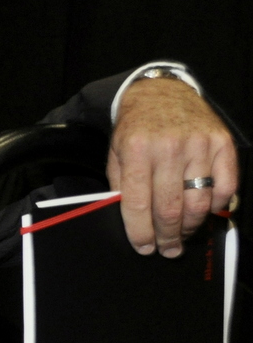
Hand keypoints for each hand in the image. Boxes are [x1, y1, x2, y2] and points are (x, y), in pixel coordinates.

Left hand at [109, 77, 236, 256]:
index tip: (145, 248)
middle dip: (167, 236)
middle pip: (170, 208)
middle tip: (167, 249)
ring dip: (191, 226)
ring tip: (183, 235)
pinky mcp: (222, 143)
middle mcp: (168, 148)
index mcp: (136, 151)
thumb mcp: (116, 154)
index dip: (141, 232)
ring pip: (199, 202)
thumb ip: (121, 186)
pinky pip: (226, 185)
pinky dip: (218, 206)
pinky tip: (206, 213)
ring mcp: (199, 145)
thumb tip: (132, 222)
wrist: (161, 93)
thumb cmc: (136, 129)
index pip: (137, 203)